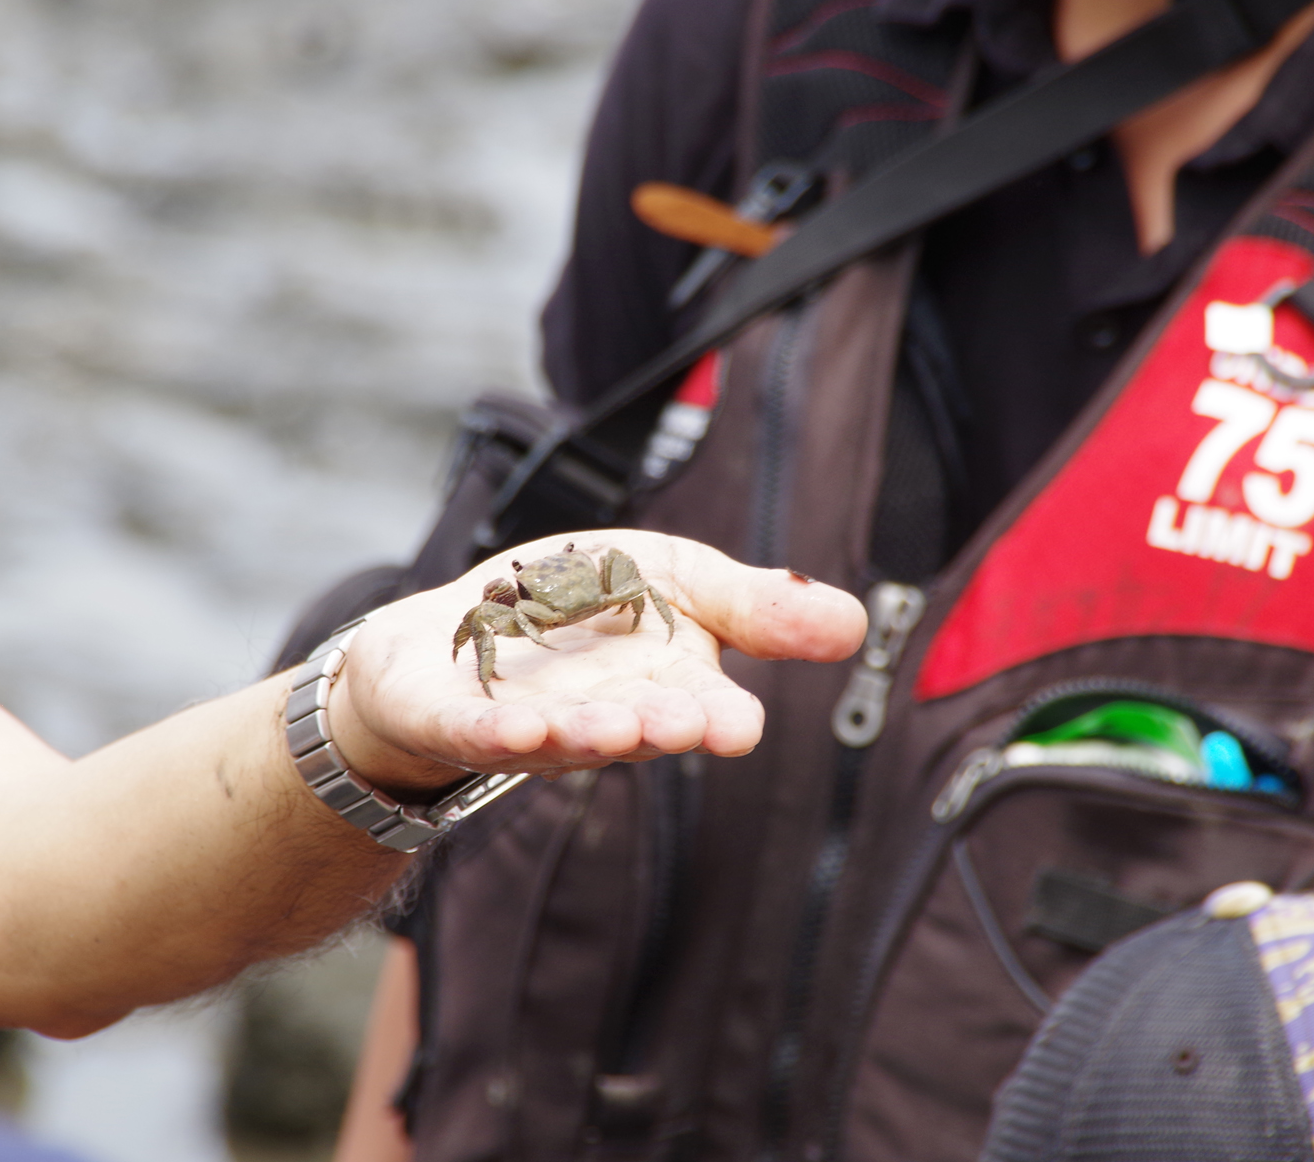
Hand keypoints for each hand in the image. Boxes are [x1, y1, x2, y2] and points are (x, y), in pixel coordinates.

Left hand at [325, 530, 865, 794]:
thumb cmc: (579, 606)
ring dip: (586, 735)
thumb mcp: (677, 578)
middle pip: (638, 726)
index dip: (719, 718)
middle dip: (657, 725)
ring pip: (564, 736)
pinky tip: (515, 725)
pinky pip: (479, 733)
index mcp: (667, 686)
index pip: (704, 708)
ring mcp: (533, 724)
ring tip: (601, 726)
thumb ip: (756, 604)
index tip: (736, 724)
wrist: (459, 627)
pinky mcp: (460, 722)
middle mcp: (607, 715)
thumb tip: (854, 622)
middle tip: (681, 721)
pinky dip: (497, 733)